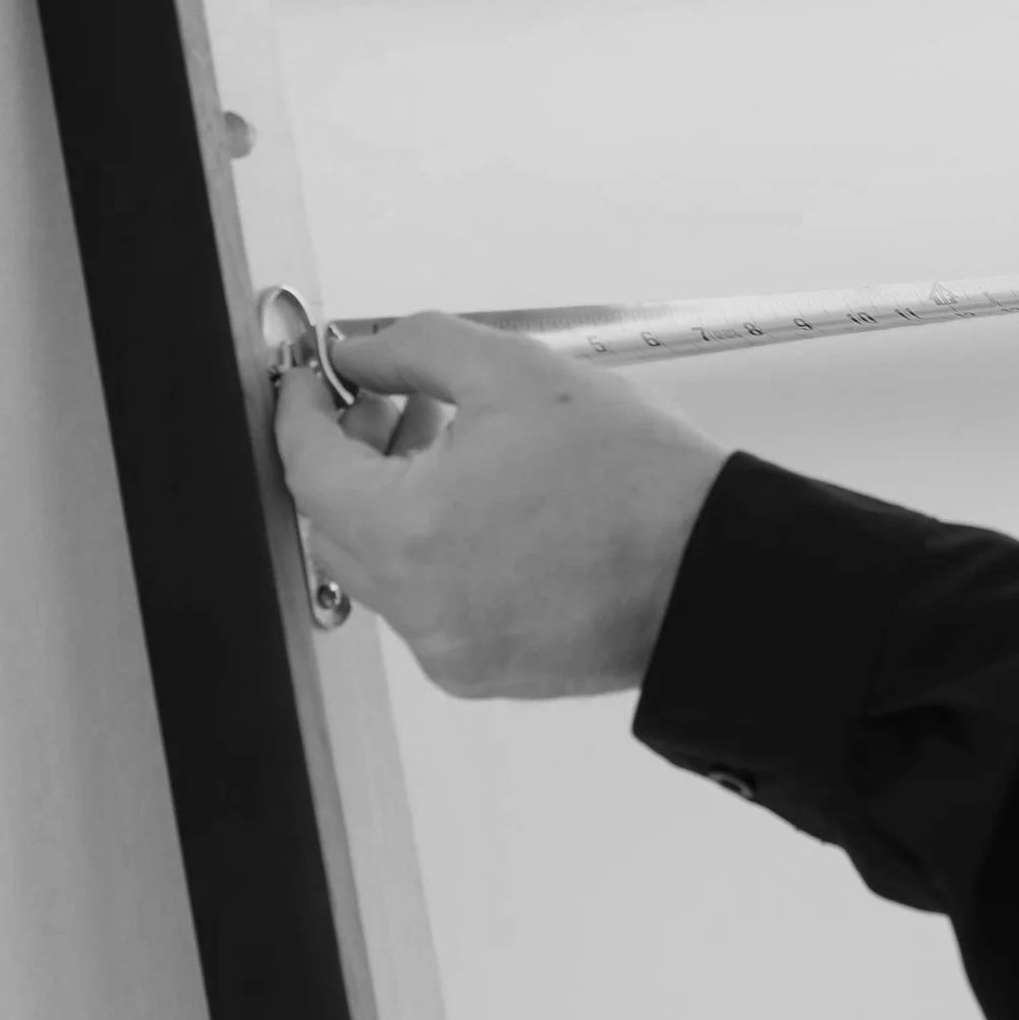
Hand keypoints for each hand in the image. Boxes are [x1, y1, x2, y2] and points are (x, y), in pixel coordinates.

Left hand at [274, 316, 727, 698]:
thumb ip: (415, 347)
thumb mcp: (519, 372)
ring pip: (380, 568)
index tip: (310, 381)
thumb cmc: (636, 479)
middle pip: (333, 523)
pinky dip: (432, 554)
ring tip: (451, 446)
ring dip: (391, 503)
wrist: (717, 572)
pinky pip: (426, 606)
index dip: (300, 412)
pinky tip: (486, 508)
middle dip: (347, 456)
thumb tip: (356, 353)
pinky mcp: (483, 673)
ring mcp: (448, 649)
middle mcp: (415, 607)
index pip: (308, 467)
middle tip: (389, 403)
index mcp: (409, 532)